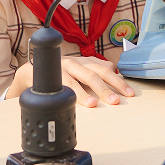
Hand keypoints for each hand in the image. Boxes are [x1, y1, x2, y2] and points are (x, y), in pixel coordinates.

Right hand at [7, 56, 134, 107]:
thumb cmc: (62, 72)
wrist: (34, 70)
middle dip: (108, 86)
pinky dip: (72, 94)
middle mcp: (76, 62)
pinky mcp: (52, 76)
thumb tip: (117, 76)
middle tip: (118, 100)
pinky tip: (79, 102)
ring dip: (89, 91)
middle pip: (96, 72)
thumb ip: (97, 71)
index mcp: (86, 61)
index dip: (118, 80)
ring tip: (97, 103)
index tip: (130, 93)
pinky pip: (63, 86)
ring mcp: (64, 68)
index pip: (106, 69)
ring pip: (79, 79)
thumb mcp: (81, 69)